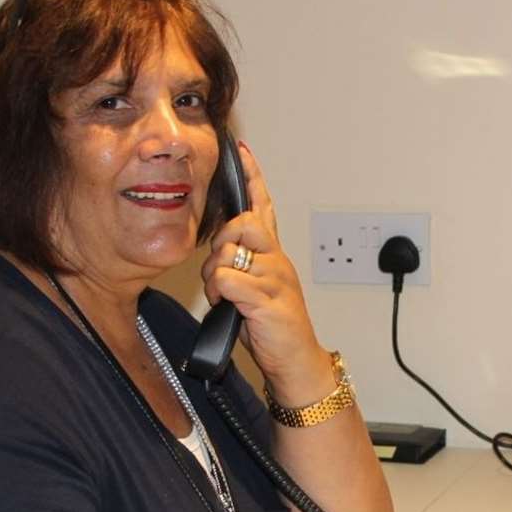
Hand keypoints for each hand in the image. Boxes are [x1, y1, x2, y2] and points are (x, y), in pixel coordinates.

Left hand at [200, 143, 330, 398]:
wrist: (296, 360)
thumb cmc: (271, 326)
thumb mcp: (254, 288)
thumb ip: (239, 265)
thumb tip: (217, 254)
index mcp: (274, 255)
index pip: (264, 206)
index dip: (253, 178)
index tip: (242, 151)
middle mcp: (277, 261)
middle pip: (242, 223)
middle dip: (221, 243)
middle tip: (220, 271)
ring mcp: (275, 279)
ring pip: (229, 254)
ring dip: (215, 275)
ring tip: (223, 295)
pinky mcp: (268, 301)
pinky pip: (229, 280)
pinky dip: (219, 292)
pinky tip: (229, 305)